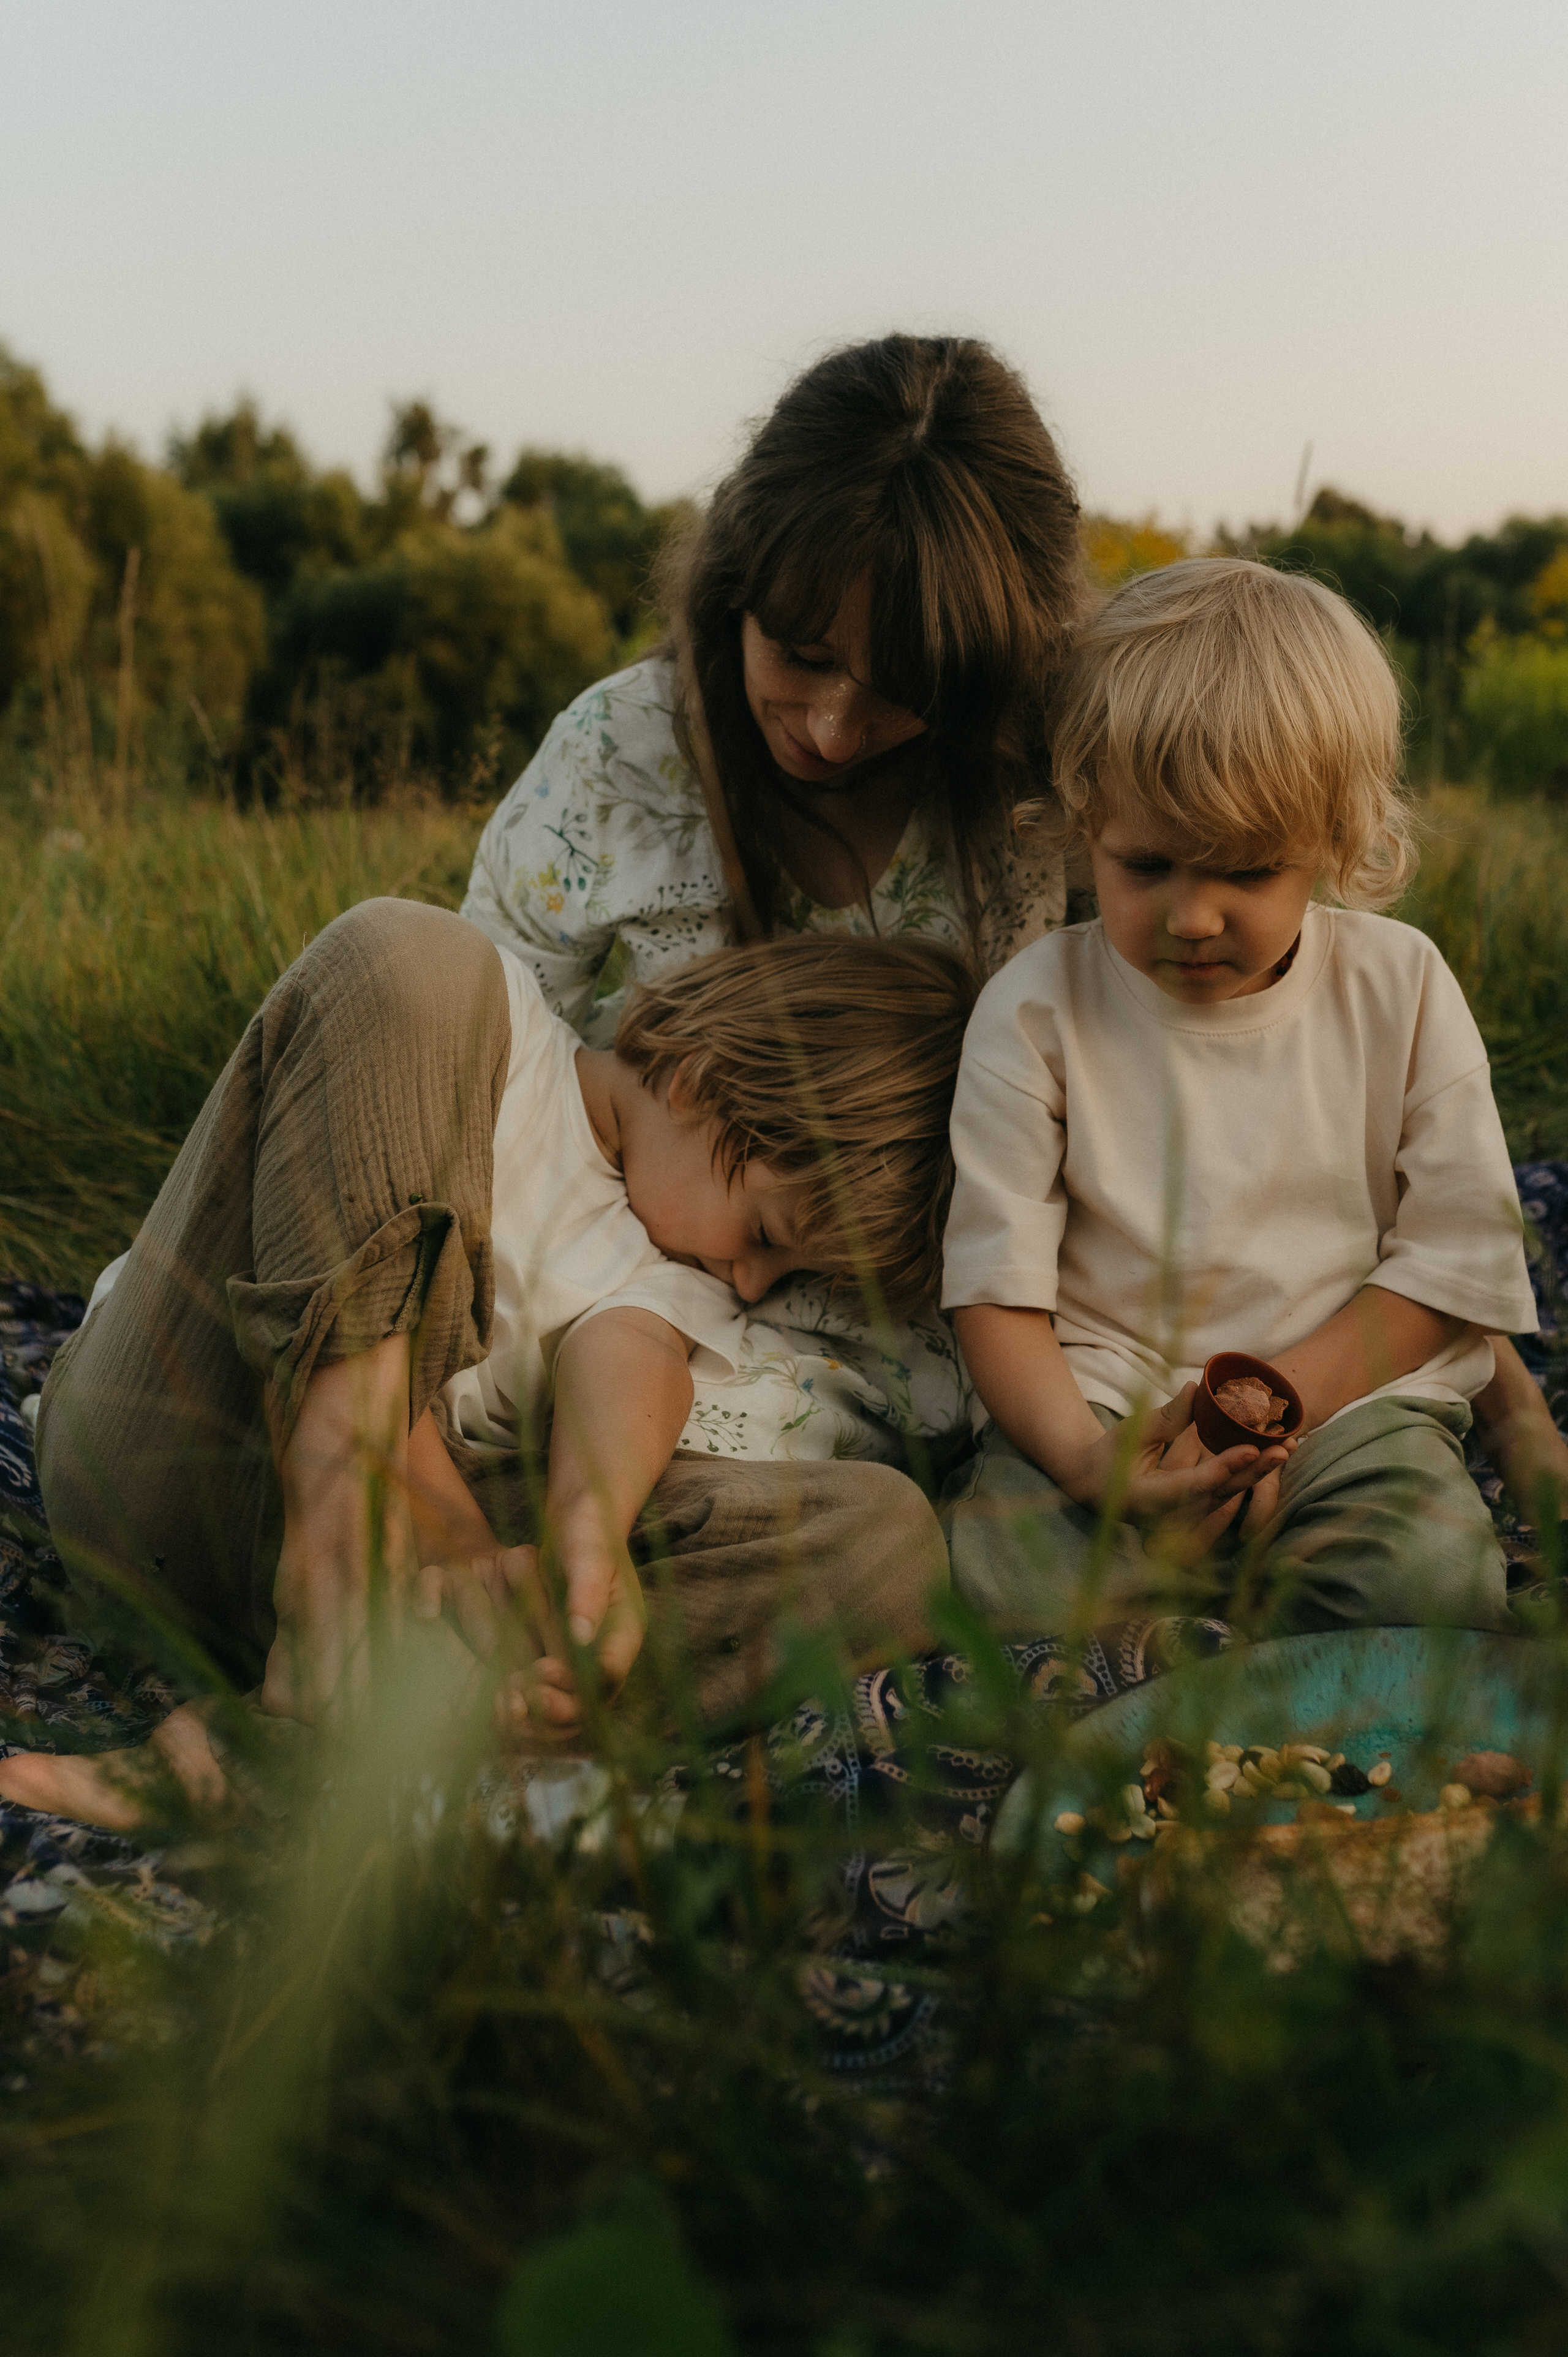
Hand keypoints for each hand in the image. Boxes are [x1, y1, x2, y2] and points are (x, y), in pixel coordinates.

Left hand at [405, 1518, 646, 1743]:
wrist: (577, 1520)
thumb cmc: (588, 1529)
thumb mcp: (588, 1552)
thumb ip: (587, 1591)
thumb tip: (581, 1635)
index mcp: (625, 1630)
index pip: (609, 1674)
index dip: (576, 1683)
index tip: (541, 1669)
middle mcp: (607, 1654)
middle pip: (588, 1705)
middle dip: (552, 1708)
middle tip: (513, 1698)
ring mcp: (584, 1661)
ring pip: (566, 1711)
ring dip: (535, 1716)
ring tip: (500, 1706)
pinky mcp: (560, 1660)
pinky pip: (548, 1696)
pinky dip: (524, 1704)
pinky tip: (495, 1698)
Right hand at [1065, 1382, 1293, 1527]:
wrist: (1093, 1487)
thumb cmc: (1108, 1456)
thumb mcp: (1130, 1433)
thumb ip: (1165, 1417)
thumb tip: (1195, 1388)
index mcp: (1147, 1499)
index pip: (1191, 1486)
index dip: (1222, 1469)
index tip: (1248, 1450)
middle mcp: (1169, 1516)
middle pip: (1220, 1495)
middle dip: (1254, 1472)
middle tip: (1284, 1448)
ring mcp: (1183, 1519)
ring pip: (1229, 1497)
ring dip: (1259, 1473)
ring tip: (1289, 1447)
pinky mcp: (1194, 1513)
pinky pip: (1227, 1495)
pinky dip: (1250, 1475)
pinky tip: (1273, 1456)